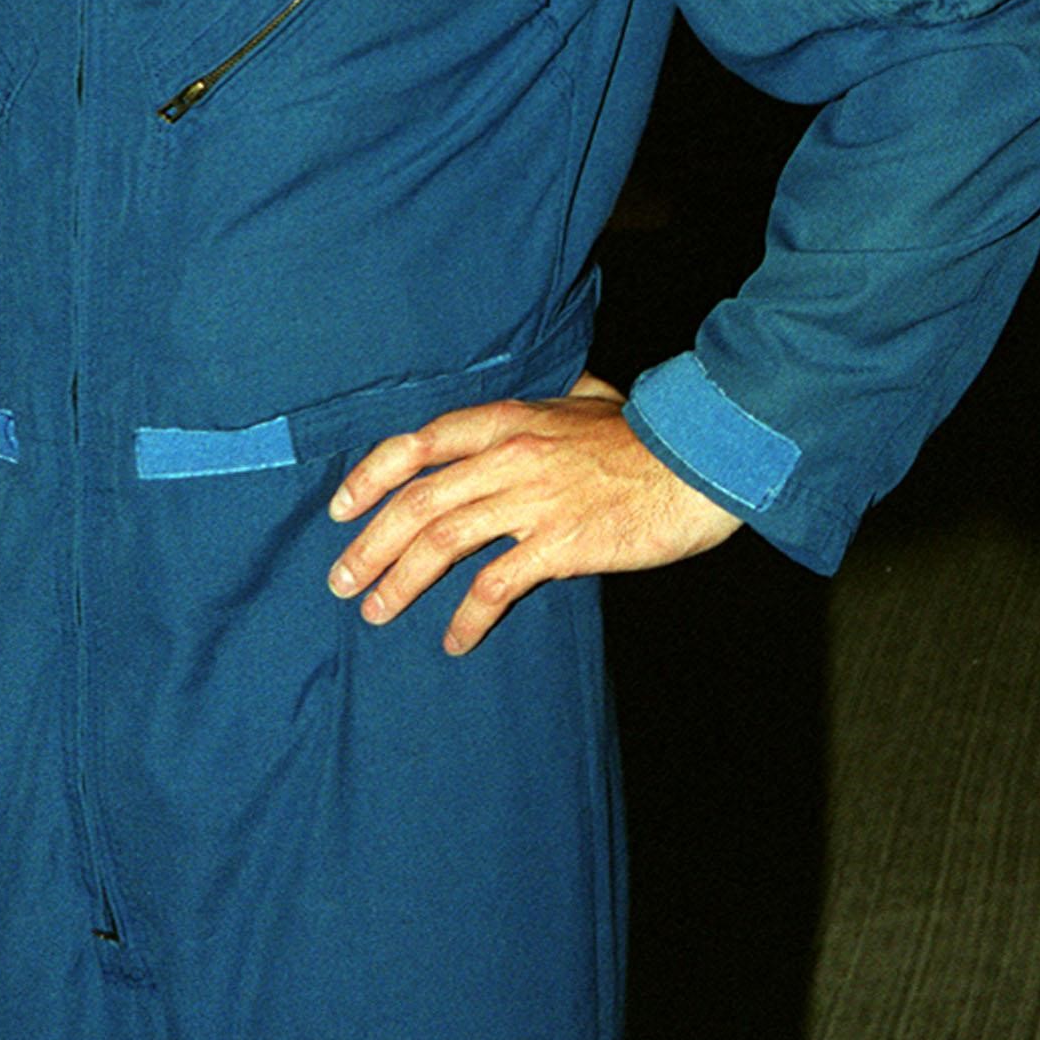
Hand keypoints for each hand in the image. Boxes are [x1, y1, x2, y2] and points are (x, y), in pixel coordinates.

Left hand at [327, 373, 740, 654]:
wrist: (699, 462)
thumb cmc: (642, 433)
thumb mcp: (583, 400)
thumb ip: (545, 403)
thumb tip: (536, 400)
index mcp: (507, 418)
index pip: (417, 444)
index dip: (369, 477)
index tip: (341, 510)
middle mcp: (509, 455)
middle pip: (418, 500)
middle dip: (370, 544)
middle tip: (341, 580)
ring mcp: (533, 500)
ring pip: (442, 541)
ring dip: (400, 581)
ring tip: (375, 611)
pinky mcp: (561, 544)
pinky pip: (496, 585)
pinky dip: (468, 616)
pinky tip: (455, 640)